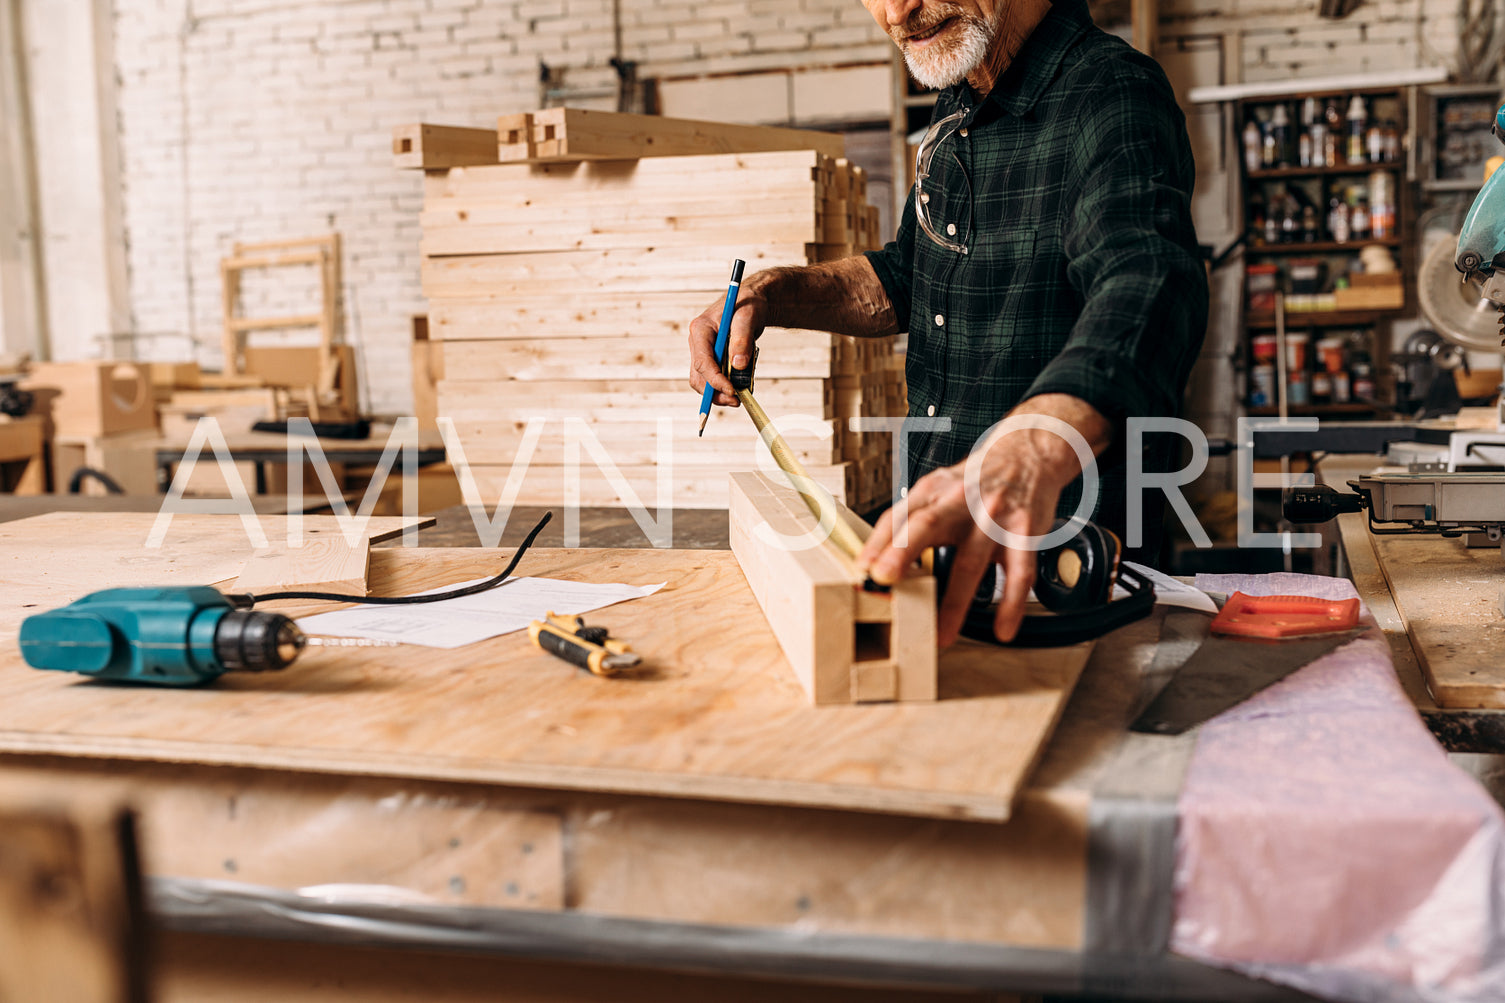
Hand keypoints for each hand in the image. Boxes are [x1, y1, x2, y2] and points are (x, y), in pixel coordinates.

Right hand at [688, 275, 766, 407]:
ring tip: (739, 398)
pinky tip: (740, 387)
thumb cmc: (748, 305)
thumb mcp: (748, 317)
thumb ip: (742, 339)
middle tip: (736, 401)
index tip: (732, 391)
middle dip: (714, 392)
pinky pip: (713, 378)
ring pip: (703, 381)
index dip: (715, 380)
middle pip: (698, 376)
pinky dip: (725, 387)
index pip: (702, 362)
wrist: (750, 303)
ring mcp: (702, 351)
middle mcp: (697, 342)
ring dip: (719, 393)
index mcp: (700, 329)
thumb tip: (738, 365)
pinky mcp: (711, 358)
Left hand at [857, 397, 1109, 644]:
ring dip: (955, 603)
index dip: (877, 542)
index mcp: (932, 491)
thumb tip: (878, 562)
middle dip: (902, 552)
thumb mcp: (938, 489)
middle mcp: (960, 501)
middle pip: (928, 526)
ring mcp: (993, 516)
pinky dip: (1010, 604)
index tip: (862, 569)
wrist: (1027, 454)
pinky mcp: (1024, 531)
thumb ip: (913, 521)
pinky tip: (1003, 628)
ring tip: (942, 635)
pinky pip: (1019, 573)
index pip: (898, 516)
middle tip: (884, 579)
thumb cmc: (974, 482)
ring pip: (971, 562)